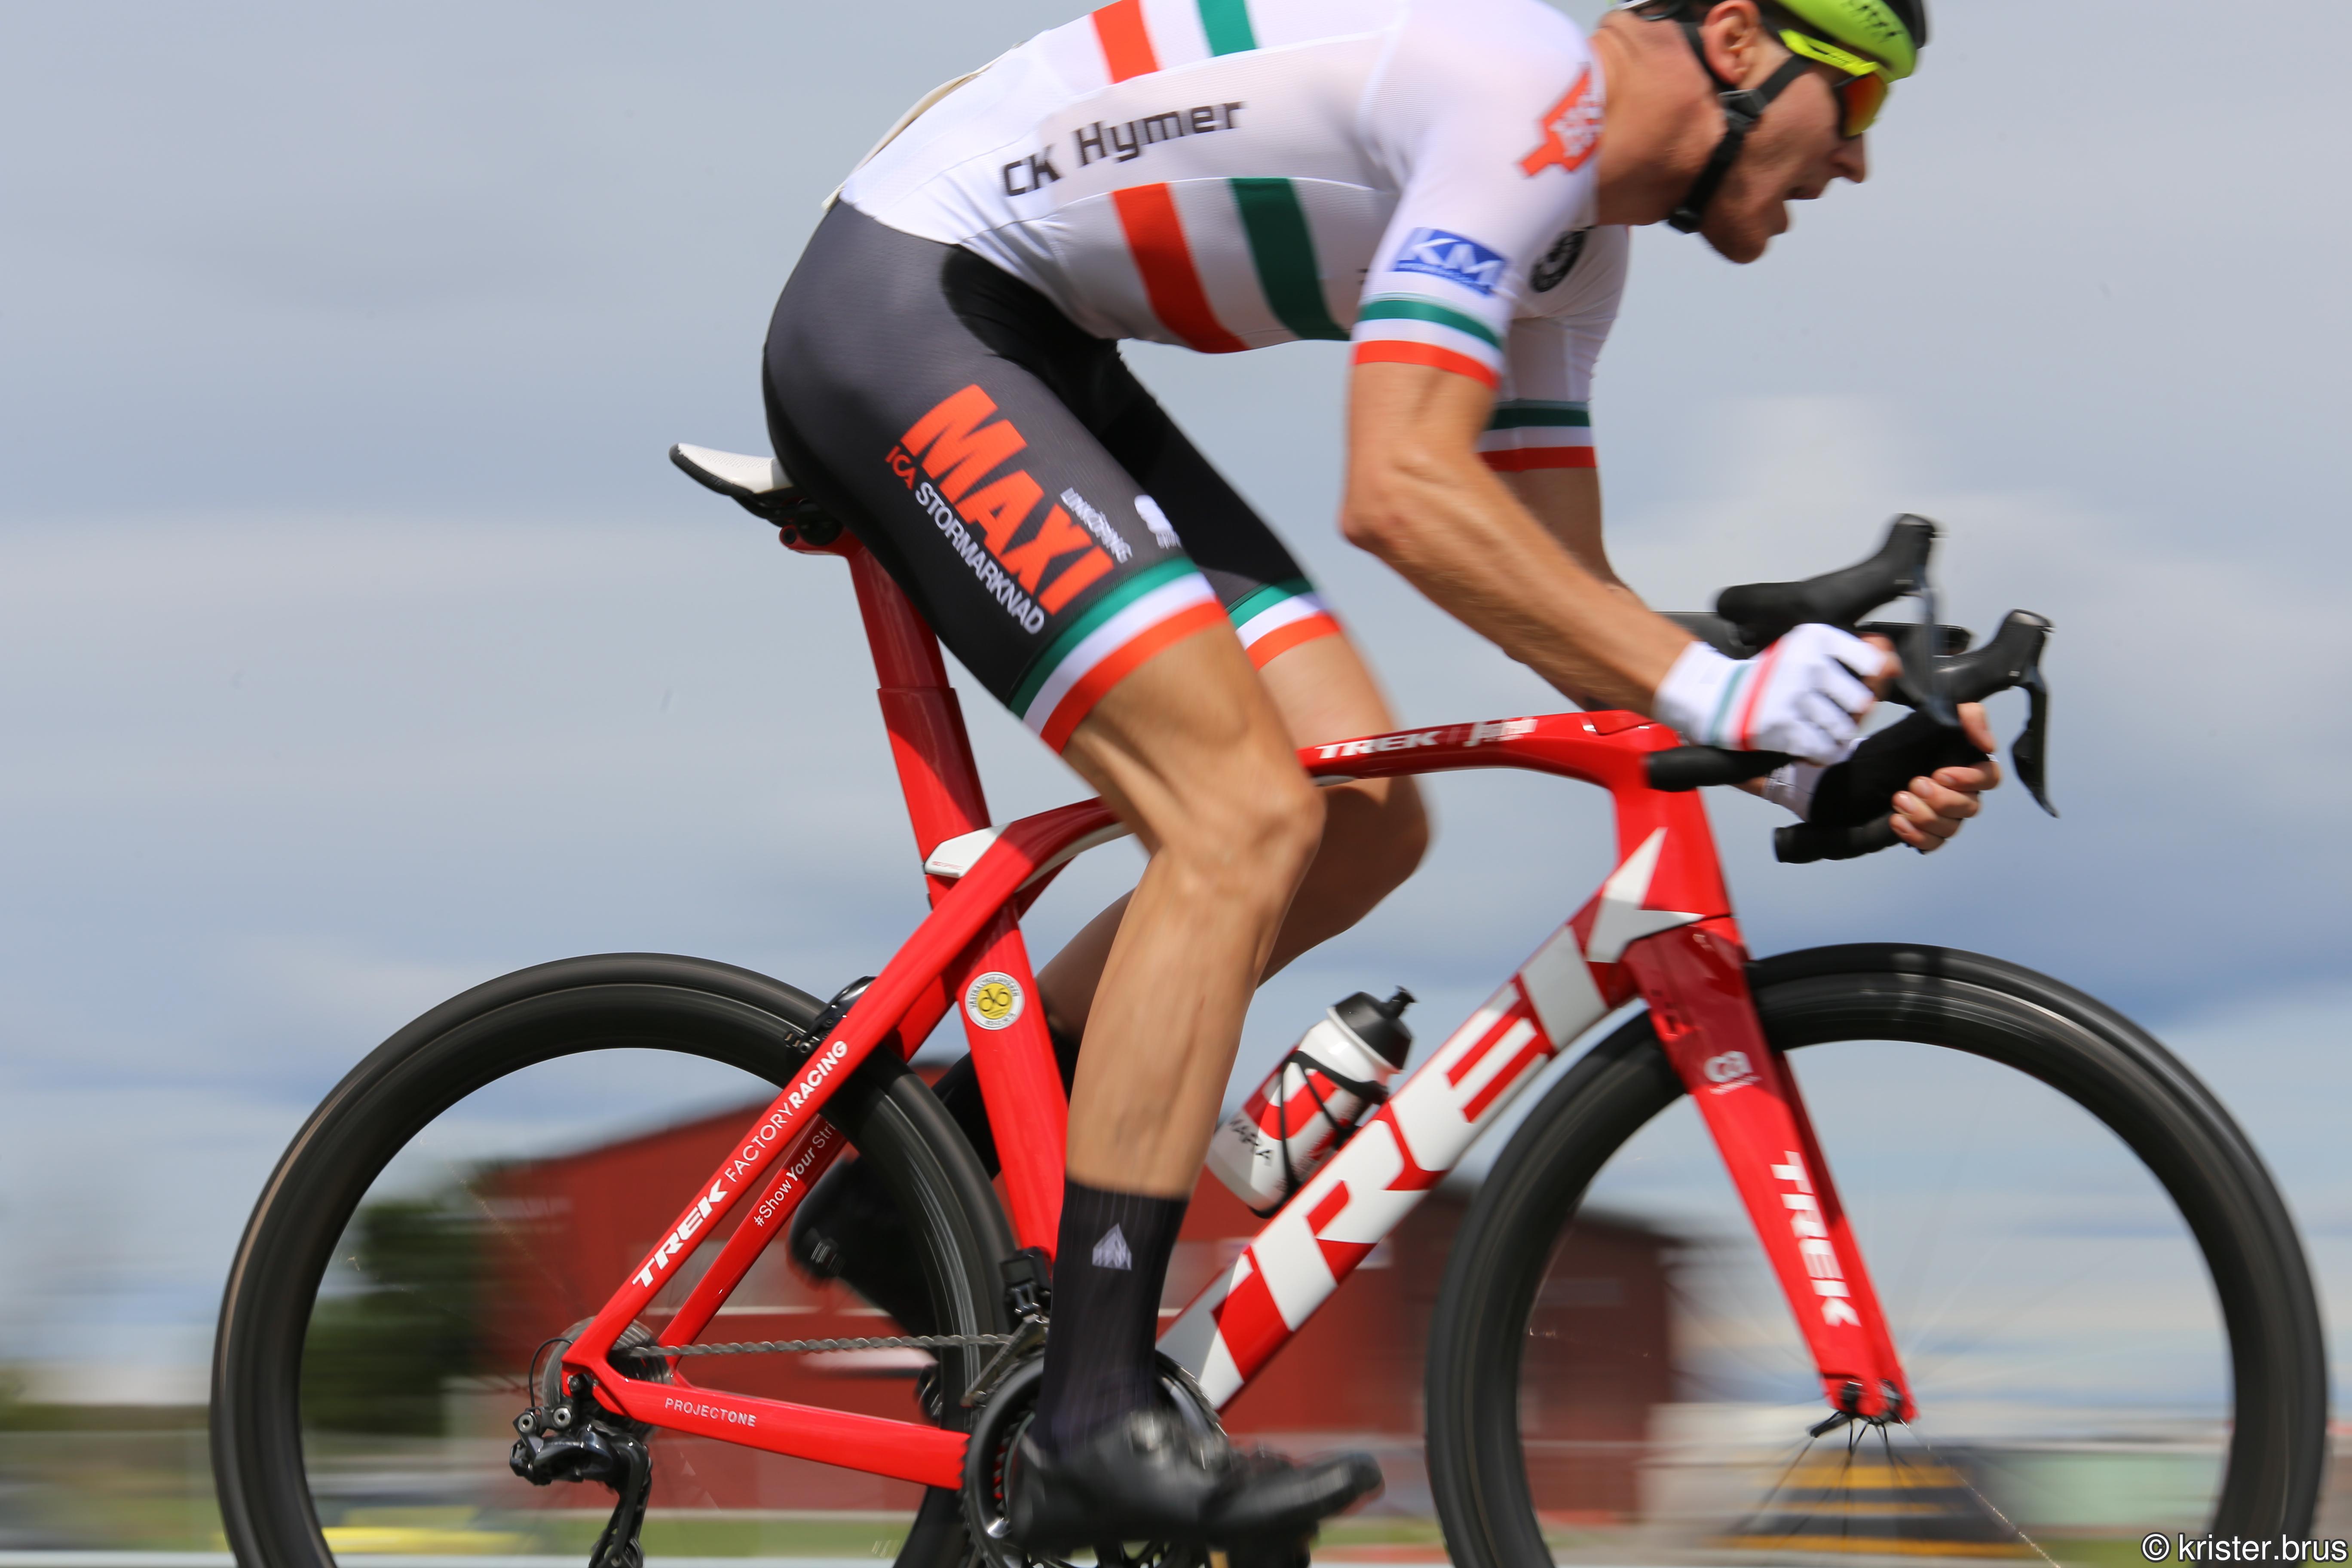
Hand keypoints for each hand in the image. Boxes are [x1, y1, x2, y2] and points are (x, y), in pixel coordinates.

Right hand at [1651, 623, 1889, 764]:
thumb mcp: (1811, 651)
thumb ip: (1859, 657)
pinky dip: (1822, 752)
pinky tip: (1809, 743)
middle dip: (1852, 713)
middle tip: (1831, 710)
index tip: (1855, 681)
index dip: (1871, 678)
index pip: (1874, 661)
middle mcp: (1808, 664)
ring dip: (1835, 734)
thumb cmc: (1771, 676)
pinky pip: (1827, 749)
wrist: (1718, 697)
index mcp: (1816, 637)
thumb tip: (1893, 666)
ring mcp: (1795, 697)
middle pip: (1863, 701)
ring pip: (1846, 728)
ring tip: (1817, 727)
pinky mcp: (1785, 728)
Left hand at [1888, 702, 2001, 852]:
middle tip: (1914, 784)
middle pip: (1970, 807)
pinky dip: (1916, 836)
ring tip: (1898, 800)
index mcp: (1965, 766)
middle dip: (1941, 799)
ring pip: (1951, 828)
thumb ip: (1968, 717)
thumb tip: (1989, 744)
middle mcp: (1959, 792)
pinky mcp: (1923, 830)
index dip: (1971, 780)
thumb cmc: (1900, 740)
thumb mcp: (1931, 714)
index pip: (1990, 777)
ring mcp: (1942, 814)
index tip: (1941, 774)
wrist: (1860, 767)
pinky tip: (1897, 821)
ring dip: (1924, 816)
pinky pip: (1933, 844)